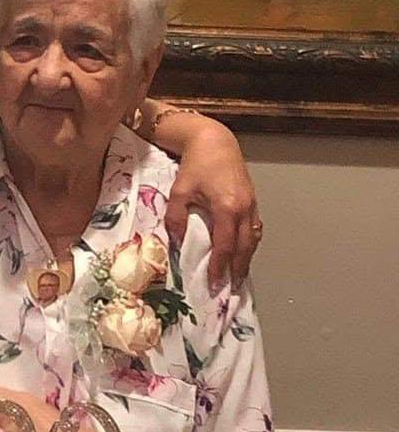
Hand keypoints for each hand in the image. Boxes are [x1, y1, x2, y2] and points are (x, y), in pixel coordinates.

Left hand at [164, 122, 261, 288]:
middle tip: (230, 290)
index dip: (220, 267)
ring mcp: (252, 204)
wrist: (215, 141)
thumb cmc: (195, 166)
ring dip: (246, 259)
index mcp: (227, 207)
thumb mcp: (179, 192)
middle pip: (245, 247)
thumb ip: (176, 219)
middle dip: (238, 270)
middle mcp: (244, 208)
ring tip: (237, 278)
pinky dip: (249, 244)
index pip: (225, 246)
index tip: (214, 284)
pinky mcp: (253, 200)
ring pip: (253, 239)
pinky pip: (254, 228)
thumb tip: (176, 243)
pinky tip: (243, 254)